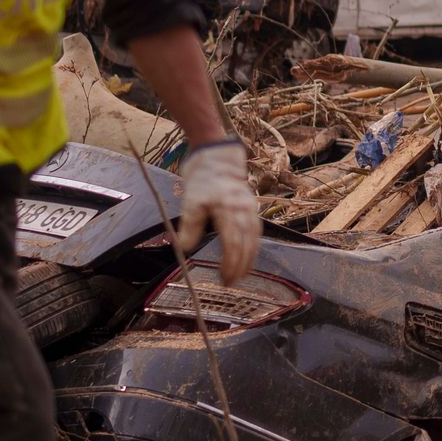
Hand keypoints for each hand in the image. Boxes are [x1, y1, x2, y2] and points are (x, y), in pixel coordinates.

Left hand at [173, 140, 261, 286]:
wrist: (217, 158)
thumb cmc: (202, 180)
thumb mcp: (190, 203)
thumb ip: (189, 228)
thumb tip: (184, 249)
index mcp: (228, 209)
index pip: (232, 243)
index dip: (230, 262)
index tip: (223, 277)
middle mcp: (243, 210)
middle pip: (245, 244)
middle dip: (239, 266)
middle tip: (230, 282)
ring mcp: (250, 208)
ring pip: (254, 239)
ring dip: (249, 259)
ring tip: (241, 275)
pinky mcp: (252, 207)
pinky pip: (257, 231)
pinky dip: (254, 246)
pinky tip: (249, 256)